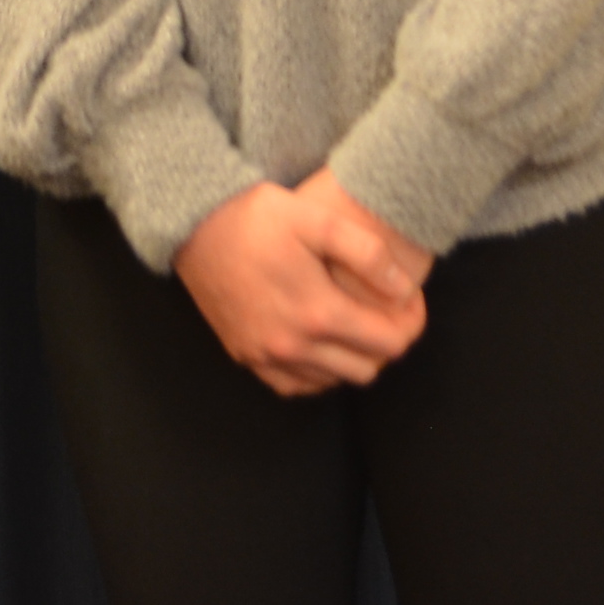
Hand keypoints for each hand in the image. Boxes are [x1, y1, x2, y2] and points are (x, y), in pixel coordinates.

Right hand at [174, 181, 427, 396]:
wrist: (192, 225)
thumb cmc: (255, 217)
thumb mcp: (316, 218)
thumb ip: (367, 254)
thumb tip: (404, 289)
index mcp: (317, 313)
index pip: (391, 343)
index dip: (411, 321)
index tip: (408, 299)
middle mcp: (293, 346)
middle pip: (367, 368)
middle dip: (385, 341)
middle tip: (383, 307)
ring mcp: (267, 357)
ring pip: (334, 381)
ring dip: (351, 356)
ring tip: (350, 319)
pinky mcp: (246, 357)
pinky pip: (297, 386)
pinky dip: (317, 371)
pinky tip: (317, 339)